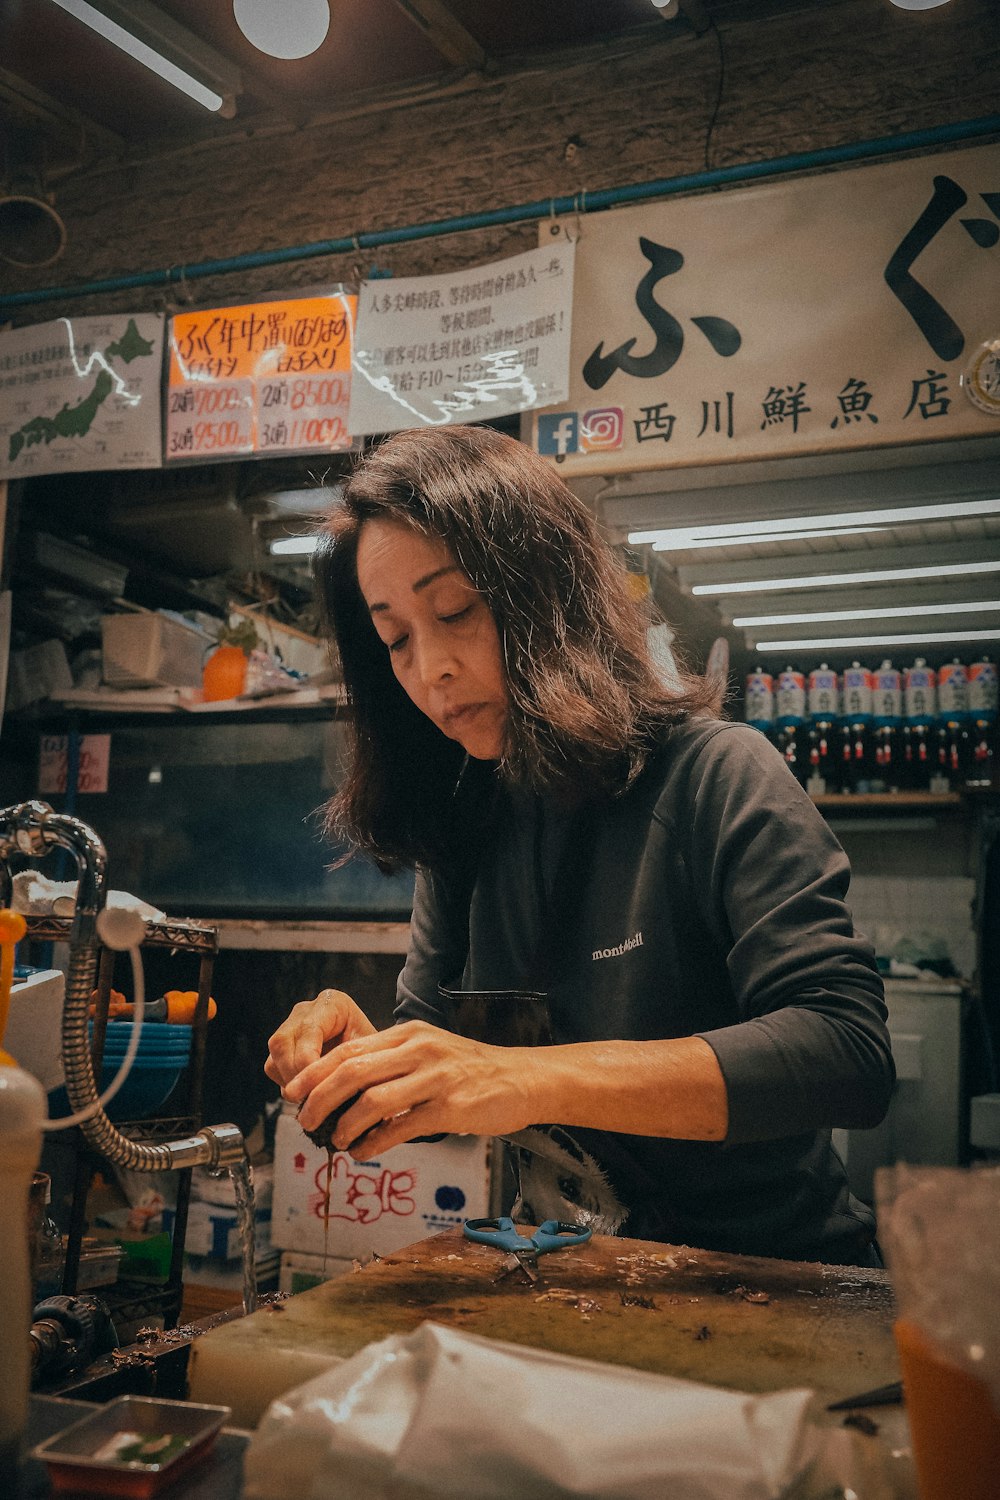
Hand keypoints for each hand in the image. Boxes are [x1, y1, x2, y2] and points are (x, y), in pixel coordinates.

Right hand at [264, 988, 376, 1093]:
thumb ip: (354, 1064)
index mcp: (331, 1003)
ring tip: (311, 1101)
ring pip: (274, 1058)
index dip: (309, 1064)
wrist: (373, 1053)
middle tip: (311, 1100)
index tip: (319, 1089)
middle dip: (295, 1076)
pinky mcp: (282, 1048)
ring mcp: (290, 1027)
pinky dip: (288, 1085)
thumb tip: (333, 1092)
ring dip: (290, 1084)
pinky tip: (308, 1095)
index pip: (308, 1031)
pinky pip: (273, 1068)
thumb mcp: (371, 1053)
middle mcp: (305, 1011)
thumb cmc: (375, 1051)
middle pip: (282, 1043)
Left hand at [286, 1019, 541, 1157]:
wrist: (523, 1079)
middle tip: (305, 1121)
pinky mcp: (450, 1107)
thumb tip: (347, 1087)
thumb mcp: (430, 1051)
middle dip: (319, 1099)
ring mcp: (435, 1077)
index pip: (349, 1049)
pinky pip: (401, 1127)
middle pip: (353, 1071)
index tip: (293, 1092)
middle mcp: (419, 1049)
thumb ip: (392, 1063)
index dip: (314, 1073)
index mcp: (409, 1034)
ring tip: (336, 1140)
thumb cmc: (472, 1070)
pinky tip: (364, 1152)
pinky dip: (375, 1142)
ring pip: (373, 1100)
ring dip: (345, 1125)